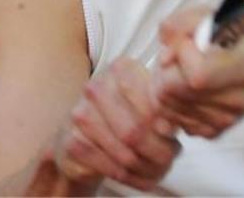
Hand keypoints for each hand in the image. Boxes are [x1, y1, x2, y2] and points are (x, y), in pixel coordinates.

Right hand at [54, 57, 181, 192]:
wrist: (86, 131)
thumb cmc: (127, 112)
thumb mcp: (149, 101)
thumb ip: (162, 108)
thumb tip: (167, 128)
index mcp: (122, 68)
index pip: (149, 100)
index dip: (164, 123)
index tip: (171, 135)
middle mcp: (97, 87)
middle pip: (135, 130)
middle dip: (156, 151)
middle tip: (167, 160)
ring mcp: (81, 113)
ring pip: (123, 152)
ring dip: (143, 167)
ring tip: (154, 169)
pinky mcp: (72, 141)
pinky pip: (106, 165)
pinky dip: (125, 176)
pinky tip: (134, 174)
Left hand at [154, 6, 243, 138]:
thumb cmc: (229, 40)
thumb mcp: (209, 17)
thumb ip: (181, 24)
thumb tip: (165, 57)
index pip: (197, 74)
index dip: (181, 54)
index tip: (185, 42)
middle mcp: (238, 100)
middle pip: (173, 90)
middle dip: (164, 70)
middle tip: (175, 58)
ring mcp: (224, 121)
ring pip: (165, 105)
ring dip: (164, 85)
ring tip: (180, 71)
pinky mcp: (211, 133)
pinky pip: (170, 120)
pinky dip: (170, 102)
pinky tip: (186, 89)